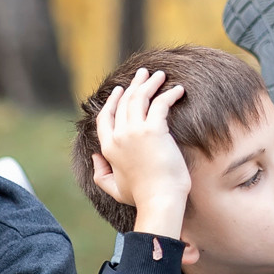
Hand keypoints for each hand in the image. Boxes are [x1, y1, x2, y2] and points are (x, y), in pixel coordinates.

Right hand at [87, 69, 190, 237]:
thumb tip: (94, 156)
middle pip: (124, 102)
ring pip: (140, 97)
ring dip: (150, 83)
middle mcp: (119, 136)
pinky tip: (178, 90)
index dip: (113, 101)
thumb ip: (100, 172)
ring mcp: (135, 131)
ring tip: (160, 75)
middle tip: (144, 74)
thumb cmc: (141, 197)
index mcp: (107, 148)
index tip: (120, 89)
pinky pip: (161, 103)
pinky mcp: (154, 130)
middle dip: (134, 84)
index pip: (105, 117)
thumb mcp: (113, 187)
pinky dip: (169, 93)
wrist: (159, 200)